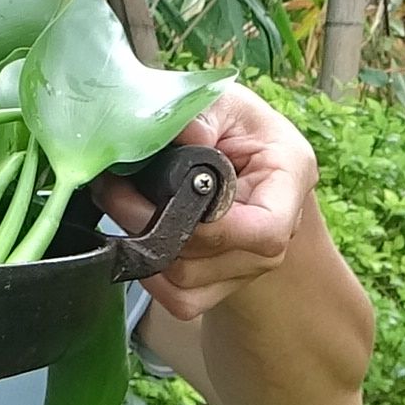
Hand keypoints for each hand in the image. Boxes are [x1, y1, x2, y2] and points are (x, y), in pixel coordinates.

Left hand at [93, 82, 319, 323]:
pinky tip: (136, 239)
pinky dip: (149, 277)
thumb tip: (183, 133)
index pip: (263, 229)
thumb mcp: (224, 102)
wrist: (243, 159)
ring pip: (188, 282)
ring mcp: (249, 266)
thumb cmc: (236, 125)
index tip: (162, 193)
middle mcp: (277, 235)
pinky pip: (182, 302)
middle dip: (152, 224)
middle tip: (115, 188)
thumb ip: (202, 114)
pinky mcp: (221, 285)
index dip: (210, 225)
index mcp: (289, 180)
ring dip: (142, 246)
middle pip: (212, 257)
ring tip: (119, 202)